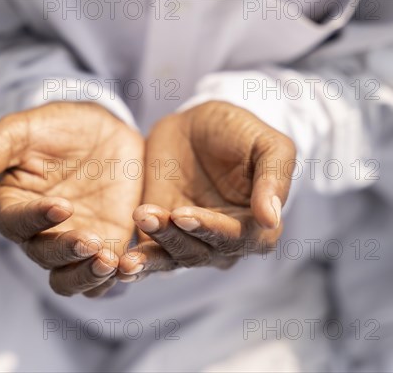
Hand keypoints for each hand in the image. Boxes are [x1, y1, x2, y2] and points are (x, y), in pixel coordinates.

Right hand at [0, 102, 143, 296]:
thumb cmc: (58, 127)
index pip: (14, 223)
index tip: (61, 205)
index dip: (35, 219)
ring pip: (70, 279)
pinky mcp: (105, 247)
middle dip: (65, 252)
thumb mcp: (21, 131)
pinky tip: (130, 265)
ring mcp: (73, 242)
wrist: (106, 129)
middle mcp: (40, 232)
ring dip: (87, 276)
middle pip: (43, 257)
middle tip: (91, 239)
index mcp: (13, 206)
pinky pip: (105, 276)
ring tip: (110, 261)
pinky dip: (115, 278)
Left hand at [118, 101, 295, 280]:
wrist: (198, 125)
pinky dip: (136, 264)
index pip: (237, 237)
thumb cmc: (240, 134)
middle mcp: (225, 244)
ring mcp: (192, 244)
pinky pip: (150, 257)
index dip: (211, 229)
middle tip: (148, 215)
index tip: (184, 215)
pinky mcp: (161, 238)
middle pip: (200, 252)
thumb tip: (271, 219)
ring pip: (173, 258)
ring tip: (129, 250)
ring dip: (151, 256)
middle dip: (173, 237)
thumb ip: (273, 179)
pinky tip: (119, 267)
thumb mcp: (268, 145)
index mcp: (258, 227)